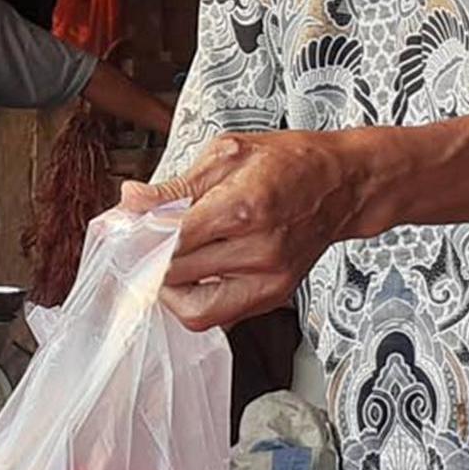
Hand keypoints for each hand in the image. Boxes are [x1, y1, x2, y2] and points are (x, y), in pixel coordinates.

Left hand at [120, 130, 375, 330]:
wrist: (344, 184)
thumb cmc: (289, 162)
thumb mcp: (228, 153)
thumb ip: (175, 185)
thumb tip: (131, 200)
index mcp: (244, 206)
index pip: (172, 240)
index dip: (139, 239)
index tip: (124, 233)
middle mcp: (258, 250)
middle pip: (176, 276)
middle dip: (146, 264)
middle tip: (135, 248)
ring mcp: (268, 279)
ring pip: (194, 310)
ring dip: (168, 291)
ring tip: (164, 266)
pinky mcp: (273, 296)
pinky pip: (219, 316)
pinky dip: (195, 301)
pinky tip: (192, 275)